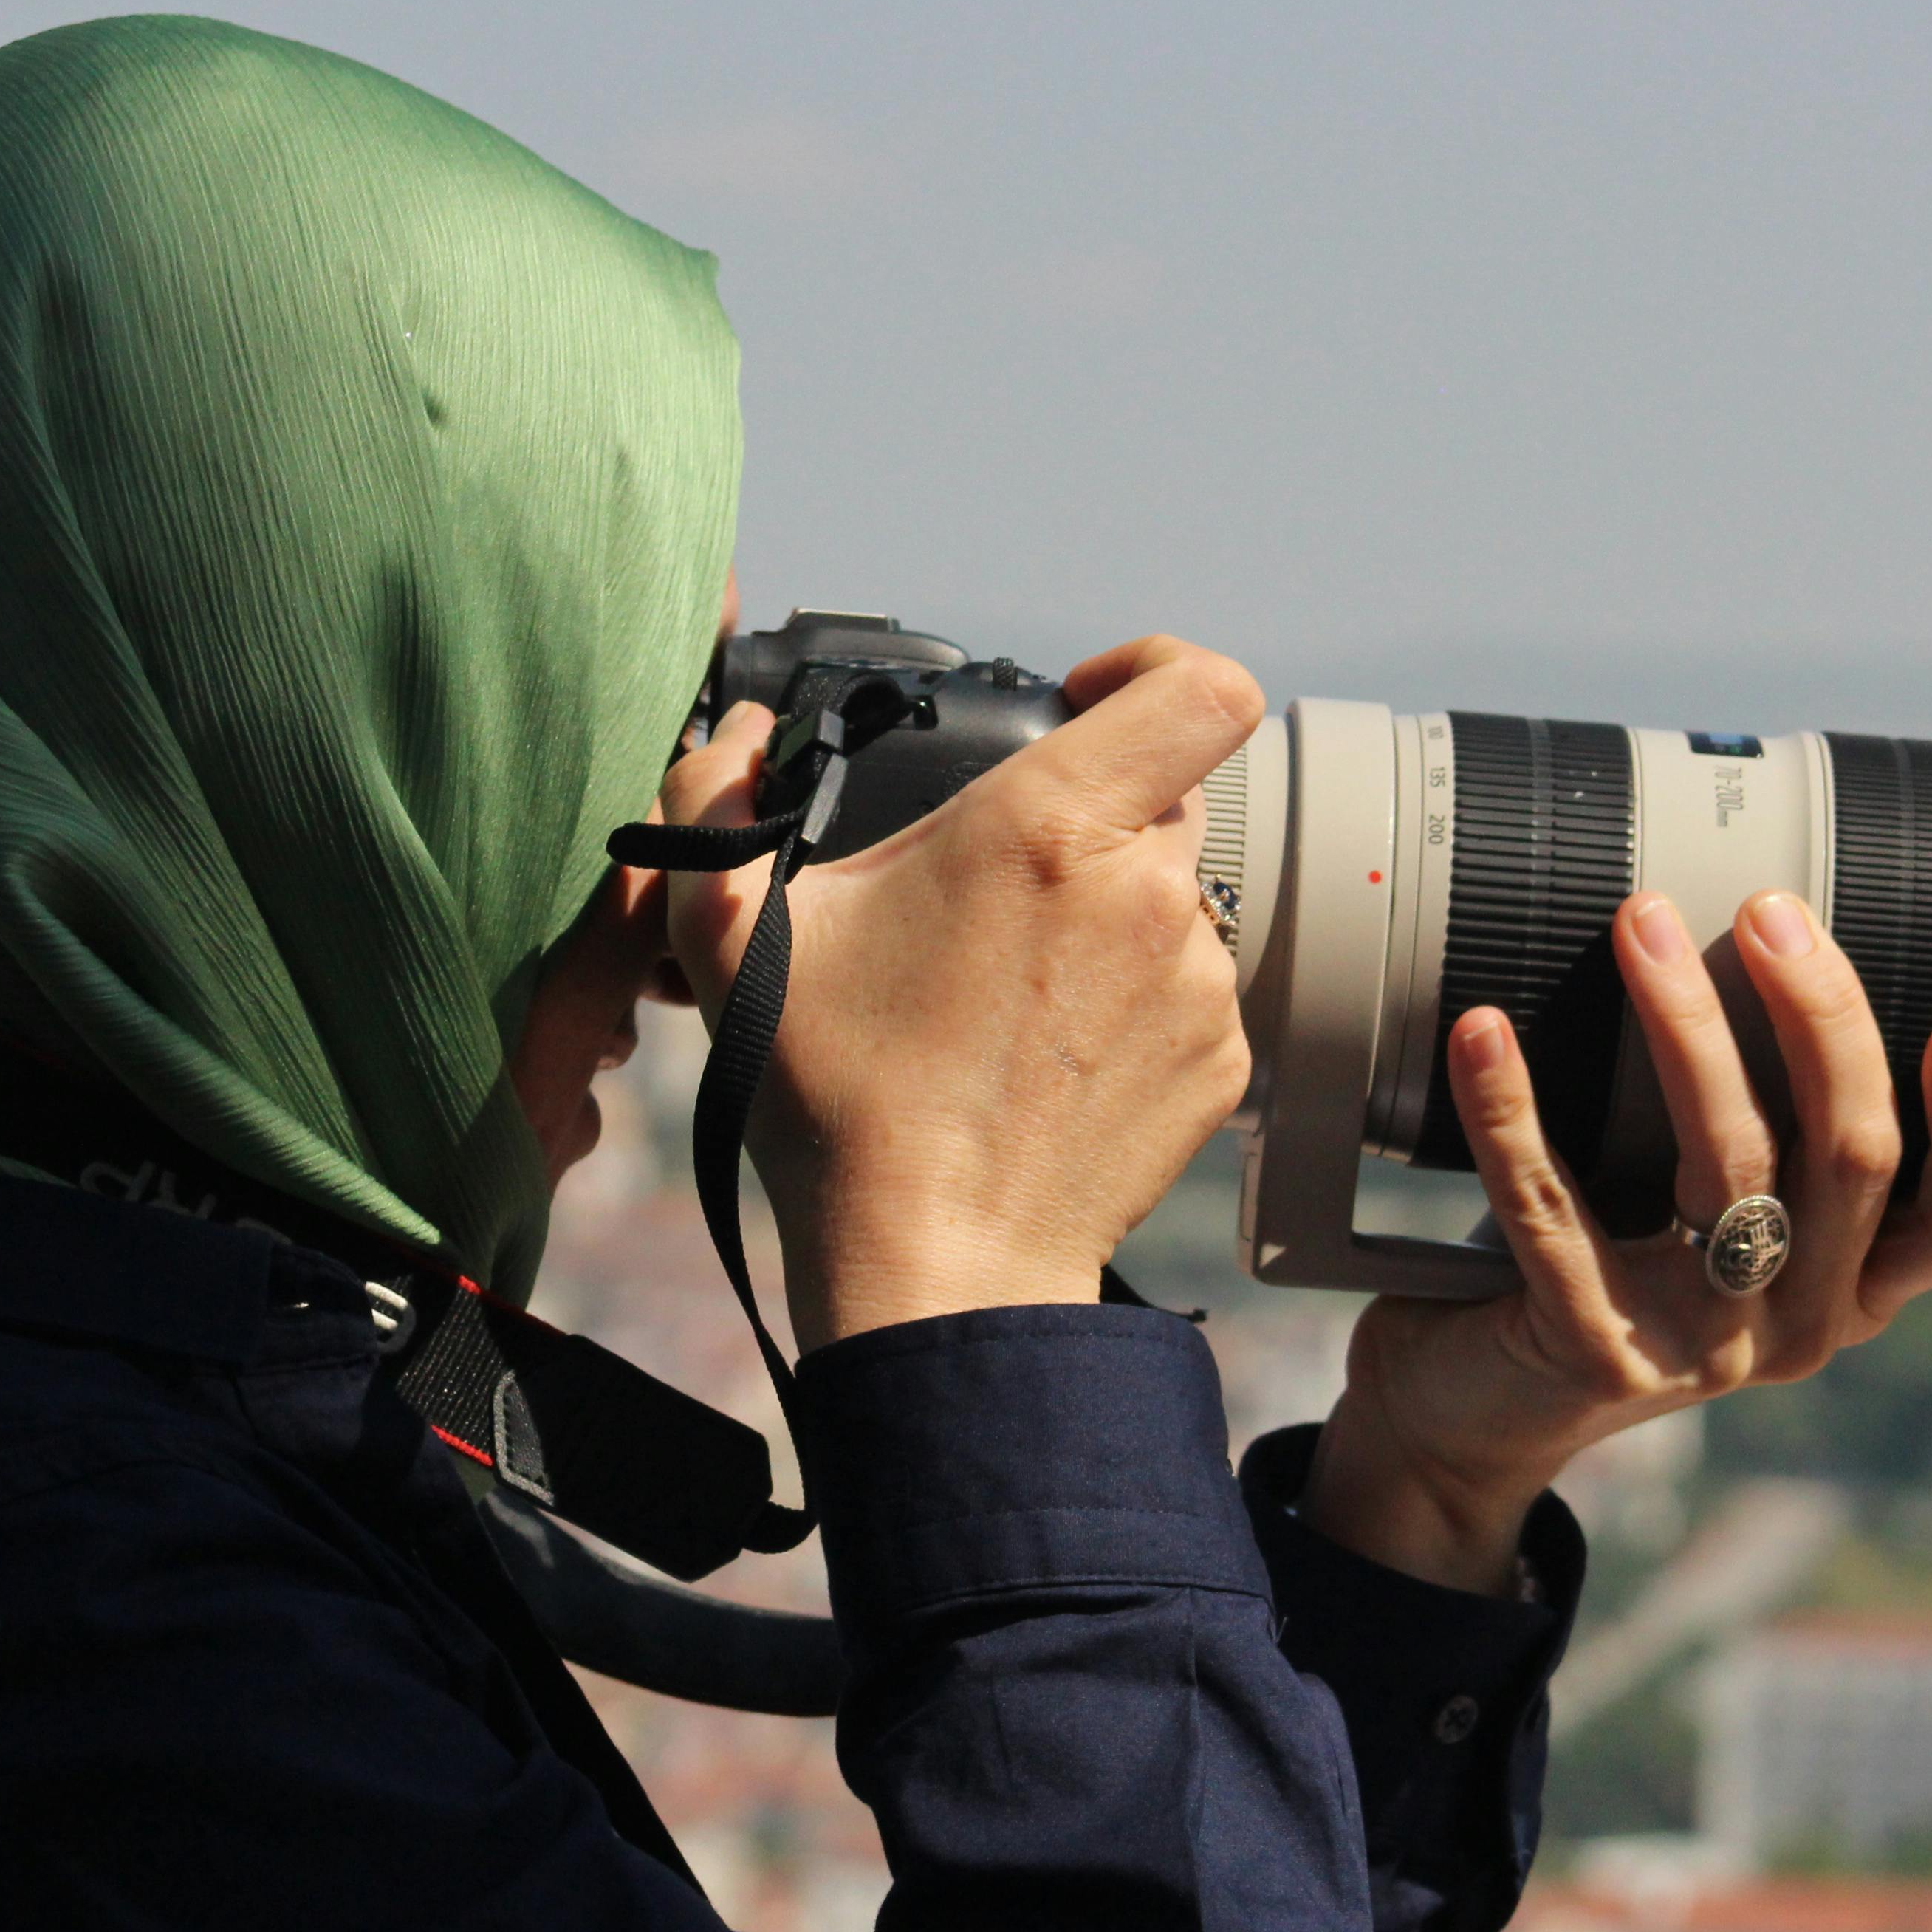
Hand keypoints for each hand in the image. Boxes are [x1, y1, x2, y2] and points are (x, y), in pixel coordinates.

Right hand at [659, 637, 1261, 1347]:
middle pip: (1165, 797)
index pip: (1197, 687)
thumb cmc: (839, 1102)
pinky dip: (1129, 1006)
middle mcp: (1149, 891)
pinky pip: (1187, 993)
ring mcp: (1199, 983)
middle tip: (1000, 884)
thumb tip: (732, 737)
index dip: (1155, 666)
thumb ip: (711, 802)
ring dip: (1106, 920)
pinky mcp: (1220, 1062)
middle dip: (1092, 817)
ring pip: (1173, 901)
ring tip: (1008, 993)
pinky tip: (1047, 1056)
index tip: (1091, 697)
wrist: (935, 1265)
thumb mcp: (734, 934)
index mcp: (1050, 825)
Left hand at [1303, 890, 1931, 1595]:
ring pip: (1728, 1163)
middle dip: (1820, 1016)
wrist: (1474, 1418)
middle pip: (1851, 1157)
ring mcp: (1699, 1348)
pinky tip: (1486, 1032)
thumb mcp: (1713, 1219)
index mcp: (1848, 1289)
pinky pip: (1554, 1208)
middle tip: (1770, 911)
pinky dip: (1514, 1109)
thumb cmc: (1604, 1274)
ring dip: (1687, 1026)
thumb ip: (1767, 1134)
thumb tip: (1777, 952)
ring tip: (1642, 925)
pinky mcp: (1595, 1350)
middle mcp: (1797, 1326)